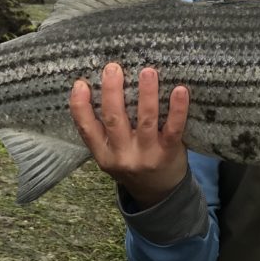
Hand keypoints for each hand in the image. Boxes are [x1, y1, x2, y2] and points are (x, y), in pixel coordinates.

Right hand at [69, 62, 189, 207]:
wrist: (159, 193)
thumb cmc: (133, 163)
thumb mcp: (111, 153)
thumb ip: (105, 129)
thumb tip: (103, 85)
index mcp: (103, 153)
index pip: (86, 129)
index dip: (80, 106)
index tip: (80, 83)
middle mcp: (122, 155)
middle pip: (114, 120)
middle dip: (112, 92)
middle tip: (113, 67)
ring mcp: (146, 155)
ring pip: (145, 121)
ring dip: (146, 94)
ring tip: (147, 72)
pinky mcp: (169, 153)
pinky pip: (173, 129)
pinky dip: (177, 109)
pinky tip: (179, 91)